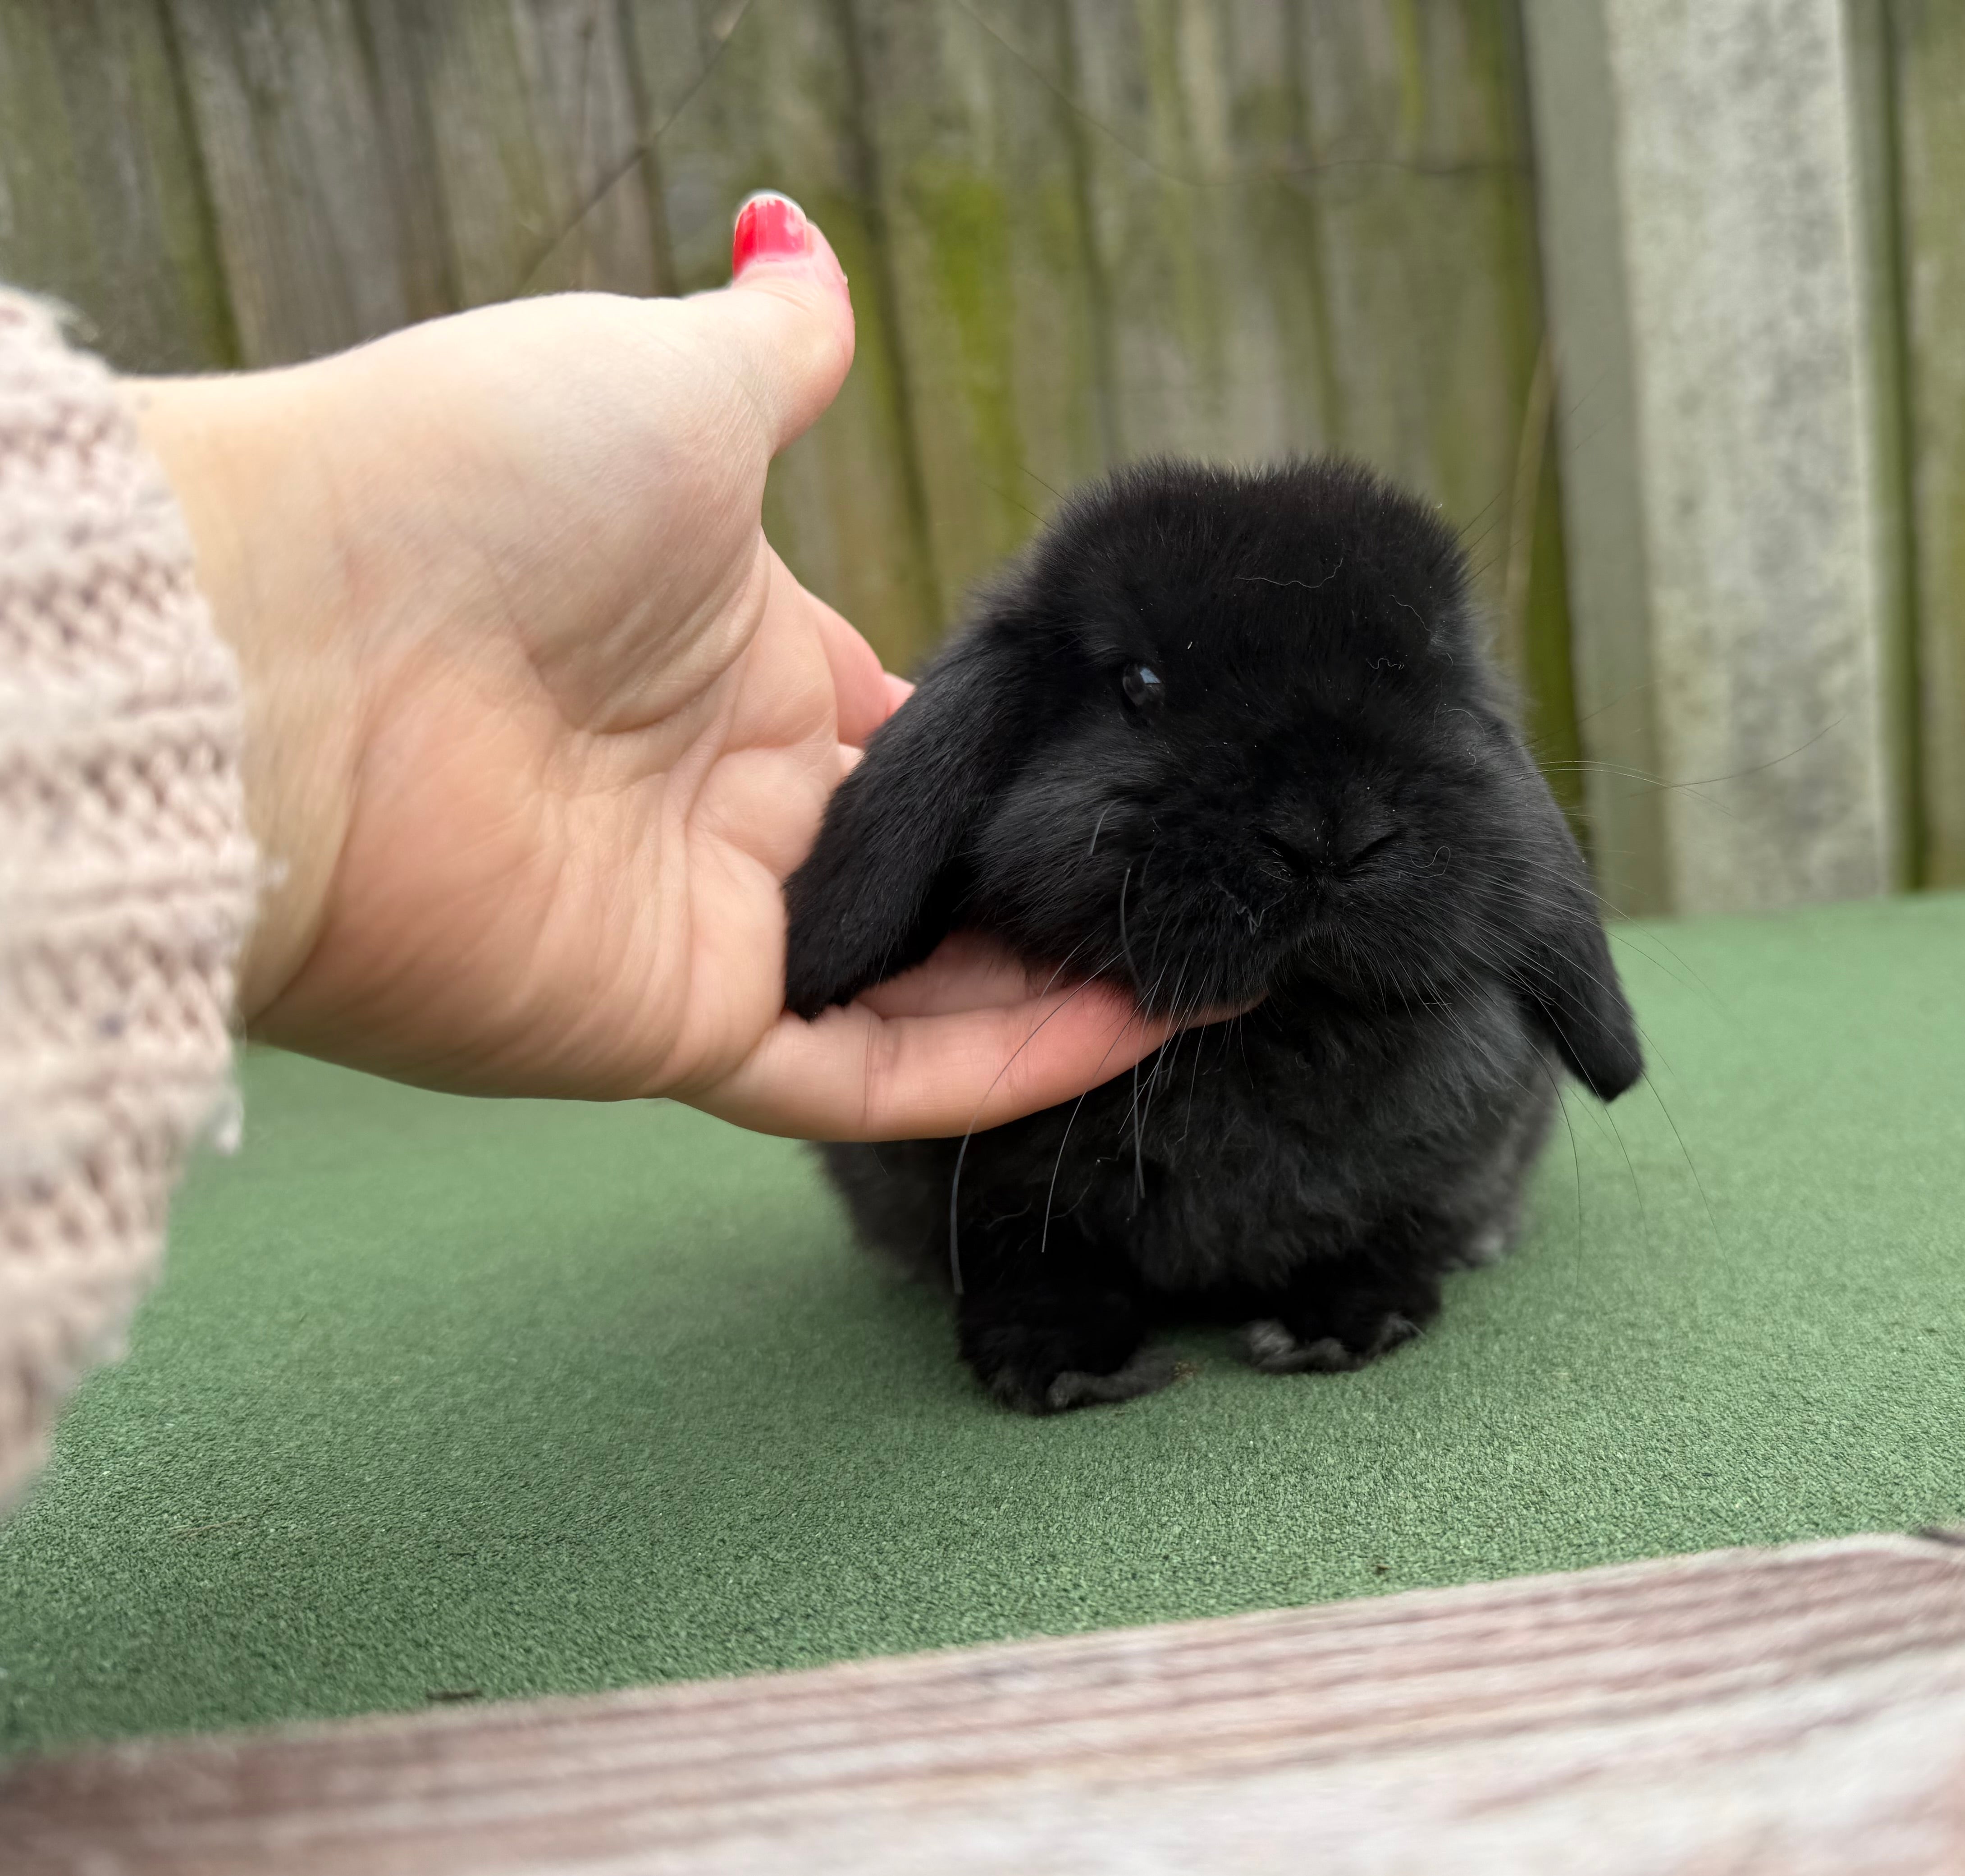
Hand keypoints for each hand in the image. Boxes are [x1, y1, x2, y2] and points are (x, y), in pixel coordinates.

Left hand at [124, 195, 1187, 1139]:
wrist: (283, 641)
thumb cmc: (469, 484)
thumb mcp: (670, 383)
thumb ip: (775, 352)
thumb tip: (795, 240)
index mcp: (731, 664)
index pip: (905, 733)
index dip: (1015, 752)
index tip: (1140, 754)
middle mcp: (726, 806)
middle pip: (928, 870)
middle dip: (1060, 879)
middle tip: (1208, 871)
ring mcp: (708, 926)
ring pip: (920, 990)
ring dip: (1062, 987)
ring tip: (1214, 955)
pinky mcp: (680, 1030)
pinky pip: (870, 1079)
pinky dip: (1003, 1066)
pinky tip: (1137, 1025)